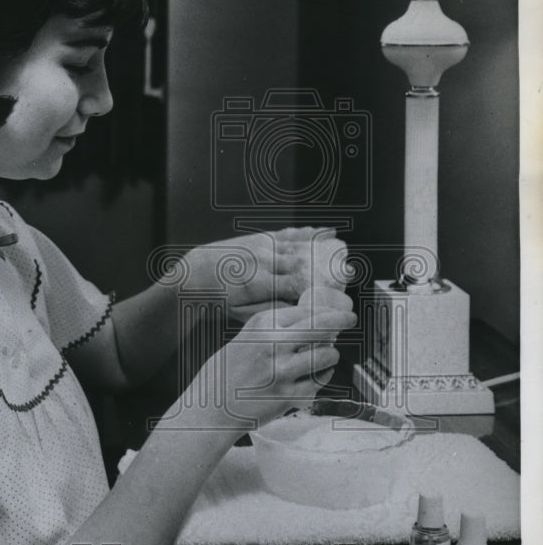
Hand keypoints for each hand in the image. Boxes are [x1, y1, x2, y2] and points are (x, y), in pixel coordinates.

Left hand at [182, 227, 347, 323]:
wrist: (195, 275)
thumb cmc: (218, 299)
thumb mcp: (241, 313)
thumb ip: (271, 311)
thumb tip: (298, 311)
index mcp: (258, 283)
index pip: (294, 285)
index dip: (317, 288)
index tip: (336, 294)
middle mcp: (262, 261)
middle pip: (300, 262)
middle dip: (326, 266)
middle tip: (349, 271)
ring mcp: (261, 247)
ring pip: (296, 244)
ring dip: (321, 245)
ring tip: (343, 247)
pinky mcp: (259, 238)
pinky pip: (287, 234)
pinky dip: (306, 232)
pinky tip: (322, 231)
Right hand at [187, 298, 355, 432]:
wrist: (211, 410)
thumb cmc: (224, 375)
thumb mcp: (244, 339)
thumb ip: (272, 330)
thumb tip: (308, 322)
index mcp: (260, 325)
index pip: (304, 309)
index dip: (324, 309)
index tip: (336, 310)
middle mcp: (273, 344)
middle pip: (322, 324)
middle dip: (342, 319)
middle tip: (350, 318)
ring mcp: (283, 371)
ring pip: (327, 354)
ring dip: (330, 354)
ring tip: (324, 355)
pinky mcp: (289, 396)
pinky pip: (320, 381)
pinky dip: (323, 376)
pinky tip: (316, 375)